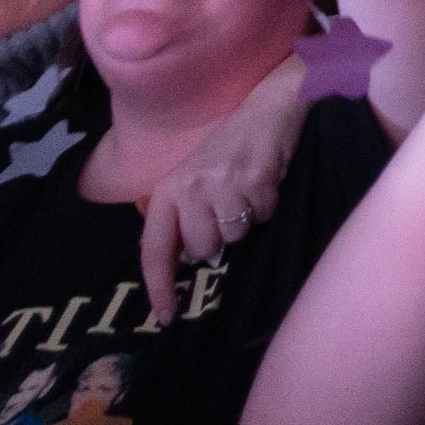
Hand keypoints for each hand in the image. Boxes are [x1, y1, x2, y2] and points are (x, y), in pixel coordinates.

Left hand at [137, 56, 304, 322]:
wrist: (269, 107)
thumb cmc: (229, 150)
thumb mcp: (194, 180)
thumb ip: (184, 218)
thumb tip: (186, 261)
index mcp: (168, 190)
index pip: (155, 250)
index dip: (159, 287)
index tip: (166, 317)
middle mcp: (190, 187)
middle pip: (202, 250)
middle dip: (219, 239)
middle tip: (227, 209)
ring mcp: (223, 182)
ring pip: (234, 237)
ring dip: (245, 221)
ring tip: (246, 192)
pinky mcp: (256, 178)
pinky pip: (262, 217)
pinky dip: (266, 206)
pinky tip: (264, 183)